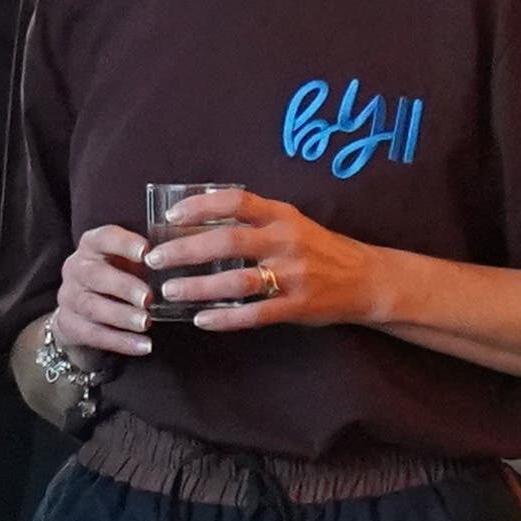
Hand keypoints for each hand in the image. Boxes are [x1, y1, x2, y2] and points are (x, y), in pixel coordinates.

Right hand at [51, 221, 159, 359]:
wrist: (85, 314)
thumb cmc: (119, 278)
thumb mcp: (131, 261)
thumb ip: (155, 254)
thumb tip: (193, 242)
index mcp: (92, 246)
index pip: (104, 238)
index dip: (124, 243)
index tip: (147, 252)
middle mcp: (76, 268)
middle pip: (95, 275)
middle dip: (124, 286)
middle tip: (149, 297)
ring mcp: (69, 298)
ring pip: (93, 307)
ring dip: (122, 316)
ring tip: (146, 323)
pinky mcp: (70, 326)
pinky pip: (95, 335)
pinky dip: (121, 341)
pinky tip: (144, 346)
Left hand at [155, 189, 380, 331]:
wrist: (365, 279)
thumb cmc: (318, 249)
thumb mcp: (291, 223)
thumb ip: (253, 220)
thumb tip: (199, 218)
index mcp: (281, 215)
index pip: (235, 201)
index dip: (200, 206)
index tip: (171, 216)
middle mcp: (286, 241)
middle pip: (228, 241)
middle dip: (186, 250)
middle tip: (155, 259)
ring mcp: (292, 275)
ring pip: (236, 280)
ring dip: (198, 287)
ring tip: (170, 290)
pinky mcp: (297, 305)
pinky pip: (254, 314)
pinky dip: (225, 318)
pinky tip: (201, 320)